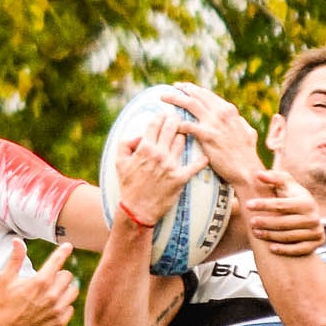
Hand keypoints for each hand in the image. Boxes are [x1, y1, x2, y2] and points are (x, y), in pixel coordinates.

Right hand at [0, 240, 78, 325]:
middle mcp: (52, 294)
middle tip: (47, 282)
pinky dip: (63, 306)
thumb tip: (17, 240)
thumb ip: (15, 258)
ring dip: (64, 290)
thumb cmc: (5, 304)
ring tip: (52, 294)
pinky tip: (51, 308)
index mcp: (40, 281)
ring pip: (73, 291)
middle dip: (59, 276)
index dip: (64, 251)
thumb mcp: (6, 279)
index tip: (68, 246)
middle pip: (67, 276)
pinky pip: (70, 308)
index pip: (58, 260)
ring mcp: (57, 309)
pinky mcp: (60, 321)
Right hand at [112, 109, 210, 225]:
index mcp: (145, 148)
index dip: (161, 116)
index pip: (156, 124)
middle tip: (178, 117)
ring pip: (183, 141)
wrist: (137, 210)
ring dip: (184, 135)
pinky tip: (206, 156)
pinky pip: (195, 165)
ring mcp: (170, 165)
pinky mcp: (180, 178)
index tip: (164, 114)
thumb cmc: (128, 186)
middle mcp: (159, 154)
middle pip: (172, 127)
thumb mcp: (119, 163)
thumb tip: (139, 136)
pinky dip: (202, 160)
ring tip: (185, 134)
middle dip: (176, 119)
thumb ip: (126, 144)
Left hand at [162, 83, 262, 190]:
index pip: (207, 95)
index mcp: (229, 110)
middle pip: (197, 95)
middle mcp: (221, 113)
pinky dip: (178, 123)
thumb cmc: (246, 153)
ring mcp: (214, 123)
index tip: (184, 88)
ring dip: (175, 98)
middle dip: (183, 89)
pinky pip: (188, 126)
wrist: (246, 168)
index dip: (194, 90)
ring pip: (190, 104)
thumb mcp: (247, 131)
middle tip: (171, 87)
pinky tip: (170, 123)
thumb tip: (237, 119)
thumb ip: (240, 123)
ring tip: (163, 96)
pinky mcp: (208, 136)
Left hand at [245, 170, 323, 256]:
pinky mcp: (316, 244)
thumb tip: (258, 174)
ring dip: (270, 236)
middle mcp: (313, 217)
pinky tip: (271, 248)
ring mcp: (315, 231)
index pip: (281, 204)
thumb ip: (274, 177)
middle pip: (284, 222)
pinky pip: (298, 249)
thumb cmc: (293, 198)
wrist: (309, 215)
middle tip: (250, 222)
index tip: (248, 204)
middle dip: (265, 222)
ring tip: (255, 233)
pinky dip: (284, 249)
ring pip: (288, 236)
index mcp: (306, 202)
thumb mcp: (286, 185)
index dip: (263, 204)